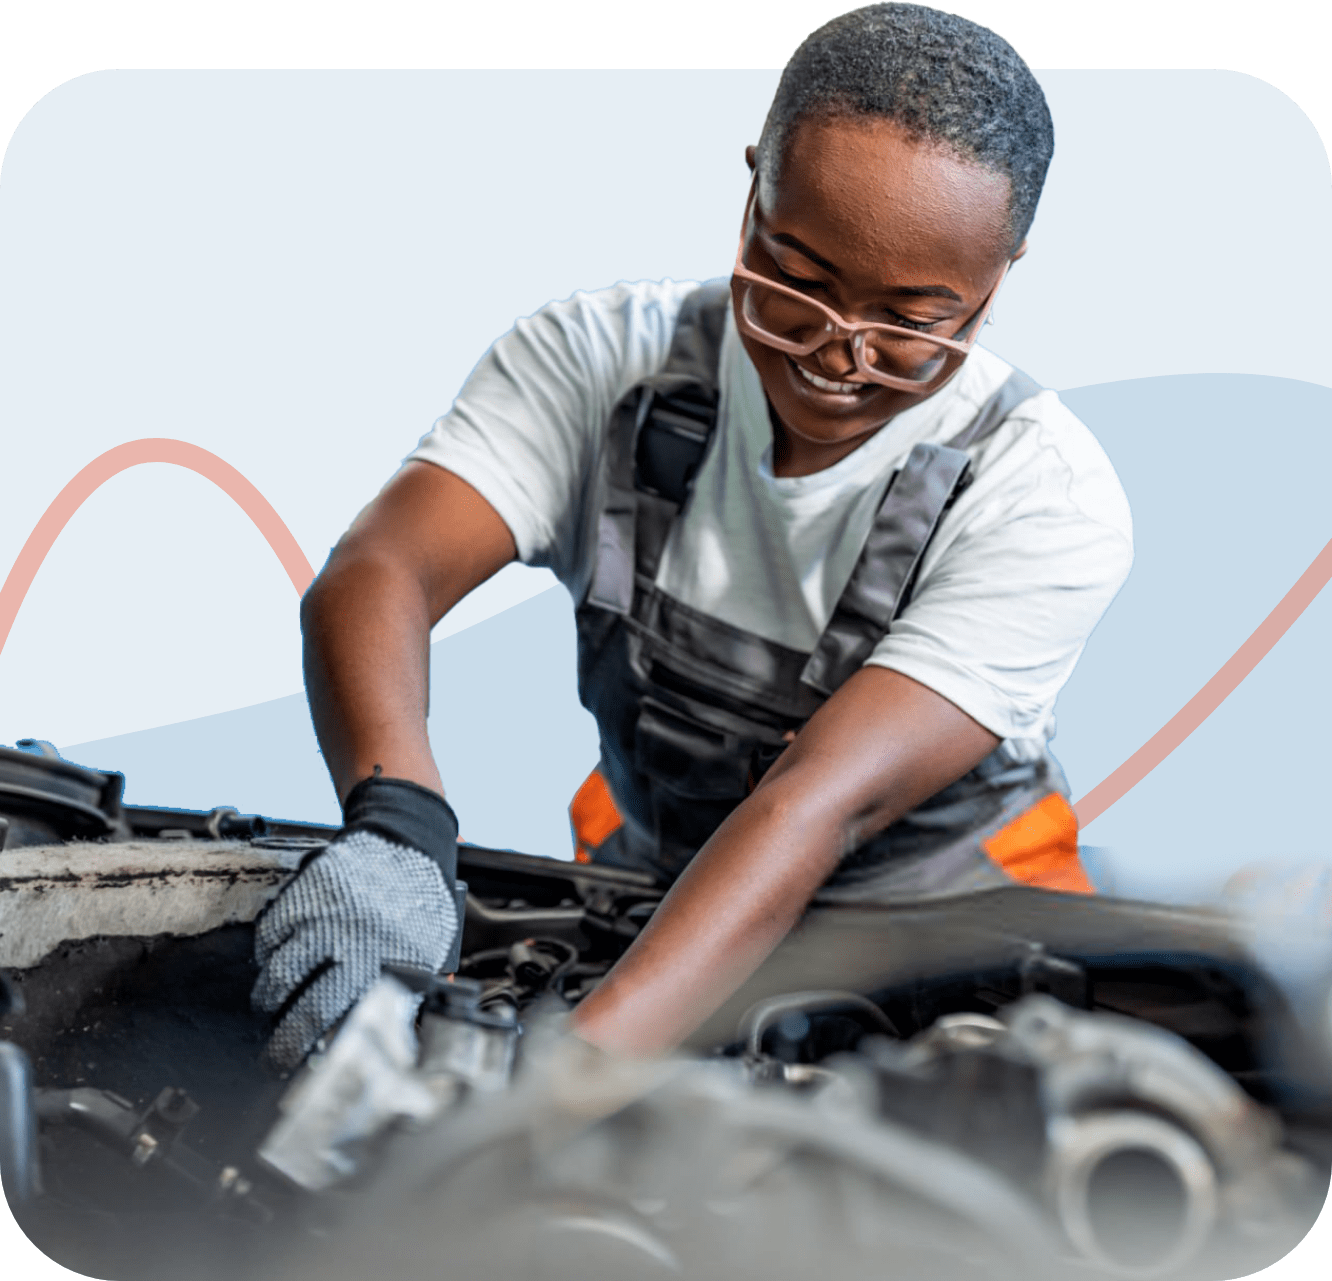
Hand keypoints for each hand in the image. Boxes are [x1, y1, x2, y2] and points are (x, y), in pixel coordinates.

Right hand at [251, 777, 460, 1070]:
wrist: (408, 841)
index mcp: (394, 963)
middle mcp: (359, 943)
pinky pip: (270, 934)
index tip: (302, 1065)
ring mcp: (328, 917)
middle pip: (308, 1010)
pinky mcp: (307, 893)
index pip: (350, 1023)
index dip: (320, 1050)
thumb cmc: (421, 902)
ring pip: (279, 974)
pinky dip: (266, 953)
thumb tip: (399, 1036)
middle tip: (274, 1056)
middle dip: (284, 1043)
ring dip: (269, 998)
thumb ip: (417, 990)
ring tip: (271, 1005)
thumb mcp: (432, 949)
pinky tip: (273, 958)